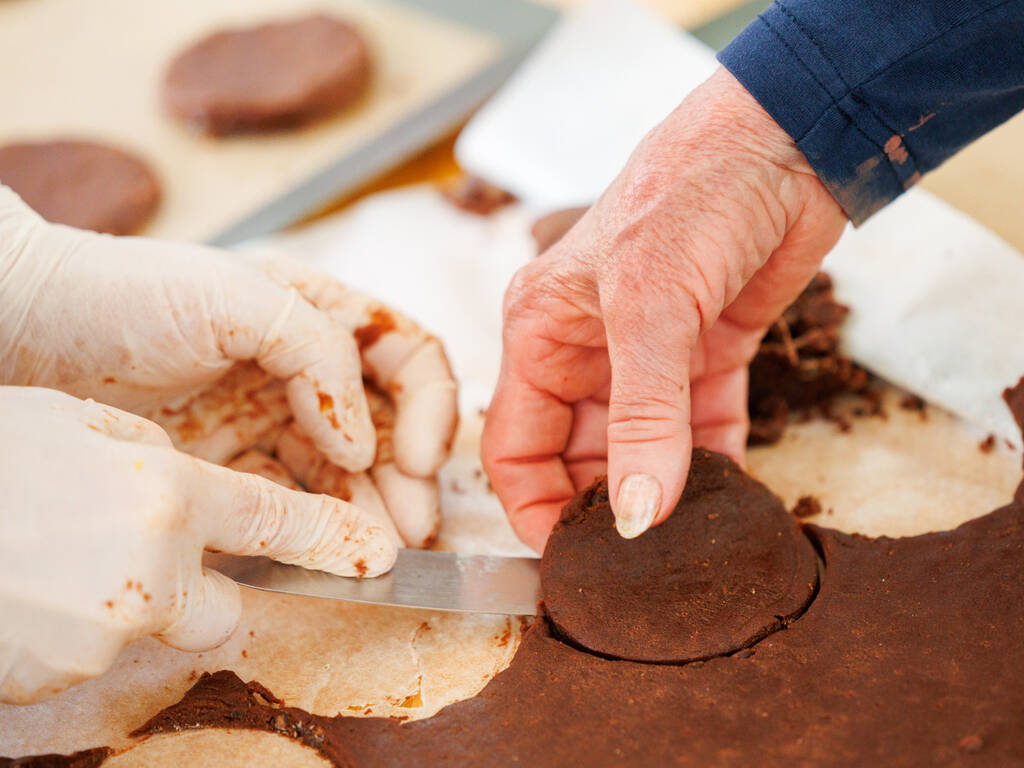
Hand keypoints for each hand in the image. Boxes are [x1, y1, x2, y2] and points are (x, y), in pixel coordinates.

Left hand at [0, 187, 457, 544]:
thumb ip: (319, 354)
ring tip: (383, 550)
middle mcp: (306, 366)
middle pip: (386, 426)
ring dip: (373, 509)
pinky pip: (291, 497)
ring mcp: (270, 416)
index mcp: (320, 313)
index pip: (407, 360)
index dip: (428, 409)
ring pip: (346, 470)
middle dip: (409, 476)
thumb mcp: (237, 297)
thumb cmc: (126, 293)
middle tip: (415, 527)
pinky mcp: (233, 460)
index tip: (414, 459)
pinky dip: (318, 525)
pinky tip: (330, 550)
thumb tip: (363, 445)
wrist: (29, 330)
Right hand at [0, 386, 396, 703]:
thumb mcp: (75, 424)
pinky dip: (68, 633)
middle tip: (129, 556)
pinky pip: (88, 657)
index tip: (379, 553)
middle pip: (221, 606)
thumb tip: (188, 477)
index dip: (332, 538)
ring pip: (149, 631)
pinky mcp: (57, 679)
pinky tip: (25, 593)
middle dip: (194, 589)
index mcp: (162, 493)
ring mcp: (104, 633)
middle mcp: (149, 569)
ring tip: (48, 562)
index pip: (273, 519)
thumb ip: (149, 453)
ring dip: (116, 608)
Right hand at [482, 68, 847, 552]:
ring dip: (662, 492)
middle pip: (575, 457)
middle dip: (601, 508)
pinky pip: (701, 429)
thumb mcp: (650, 308)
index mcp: (540, 332)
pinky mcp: (708, 355)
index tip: (569, 563)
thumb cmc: (690, 192)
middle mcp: (586, 349)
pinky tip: (729, 499)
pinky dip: (713, 465)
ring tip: (688, 541)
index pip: (514, 444)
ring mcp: (650, 356)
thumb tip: (636, 515)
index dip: (534, 508)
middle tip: (639, 564)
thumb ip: (643, 418)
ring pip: (640, 449)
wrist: (785, 142)